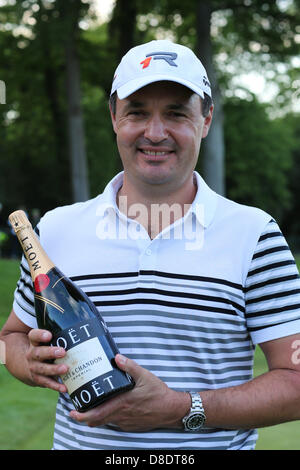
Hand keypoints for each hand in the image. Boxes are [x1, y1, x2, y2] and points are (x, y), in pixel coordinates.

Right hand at [26, 328, 67, 392]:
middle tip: (62, 352)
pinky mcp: (38, 379)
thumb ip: (58, 334)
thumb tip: (84, 325)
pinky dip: (56, 386)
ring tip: (65, 369)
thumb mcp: (44, 340)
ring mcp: (34, 368)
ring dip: (54, 370)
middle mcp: (32, 355)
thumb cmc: (43, 348)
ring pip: (43, 369)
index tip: (49, 335)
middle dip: (50, 353)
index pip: (34, 336)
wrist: (25, 365)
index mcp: (34, 343)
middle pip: (39, 353)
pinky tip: (65, 387)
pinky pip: (47, 383)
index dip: (40, 335)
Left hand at [69, 354, 189, 431]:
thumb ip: (130, 366)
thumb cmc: (158, 393)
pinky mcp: (131, 425)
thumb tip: (117, 357)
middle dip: (83, 417)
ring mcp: (126, 422)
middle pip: (97, 421)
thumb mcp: (145, 376)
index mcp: (122, 403)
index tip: (72, 411)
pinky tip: (109, 407)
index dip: (82, 416)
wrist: (171, 410)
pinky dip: (107, 417)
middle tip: (74, 411)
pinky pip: (115, 422)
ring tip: (89, 407)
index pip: (97, 415)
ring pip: (105, 422)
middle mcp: (121, 415)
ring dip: (95, 417)